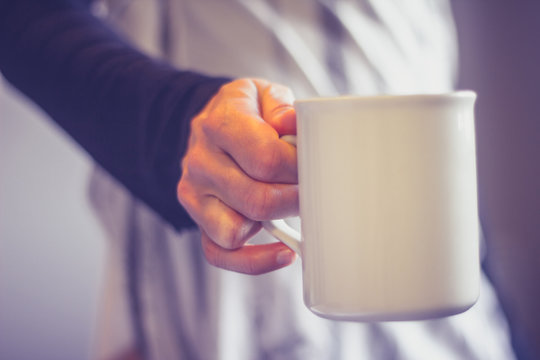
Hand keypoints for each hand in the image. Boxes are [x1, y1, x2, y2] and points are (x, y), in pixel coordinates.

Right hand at [177, 78, 297, 274]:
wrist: (209, 124)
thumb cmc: (244, 112)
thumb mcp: (261, 93)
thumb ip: (280, 105)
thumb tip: (291, 123)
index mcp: (219, 124)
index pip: (266, 158)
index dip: (299, 168)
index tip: (312, 165)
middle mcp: (201, 161)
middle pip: (257, 200)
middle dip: (294, 200)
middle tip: (310, 190)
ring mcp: (195, 194)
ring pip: (235, 232)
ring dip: (273, 226)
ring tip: (288, 207)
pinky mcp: (197, 217)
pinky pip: (220, 253)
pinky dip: (254, 261)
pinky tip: (282, 252)